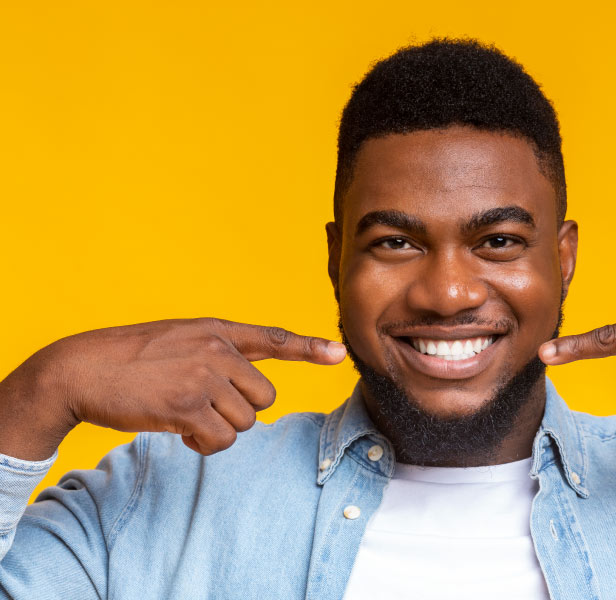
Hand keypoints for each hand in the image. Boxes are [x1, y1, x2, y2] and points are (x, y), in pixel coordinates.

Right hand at [0, 318, 345, 458]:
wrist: (81, 368)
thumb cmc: (129, 359)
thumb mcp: (179, 340)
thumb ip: (216, 354)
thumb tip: (248, 392)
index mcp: (216, 330)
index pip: (272, 338)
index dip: (308, 347)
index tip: (338, 352)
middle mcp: (217, 349)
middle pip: (264, 398)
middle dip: (239, 412)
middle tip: (203, 408)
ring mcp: (204, 376)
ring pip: (245, 423)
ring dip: (218, 430)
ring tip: (184, 417)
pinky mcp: (188, 405)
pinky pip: (221, 440)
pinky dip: (204, 444)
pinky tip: (178, 431)